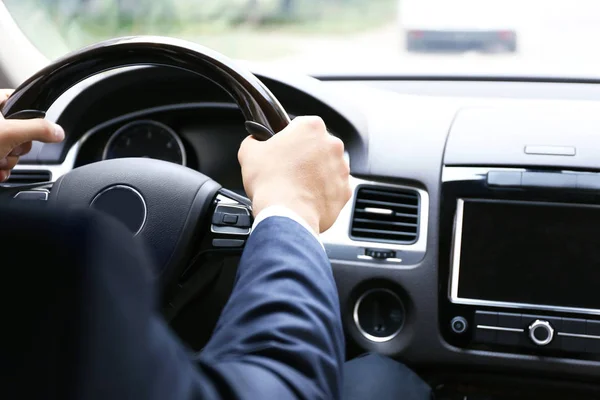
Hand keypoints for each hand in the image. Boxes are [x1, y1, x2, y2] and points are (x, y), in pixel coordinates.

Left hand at [0, 89, 64, 180]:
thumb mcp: (10, 133)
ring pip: (9, 146)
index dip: (30, 113)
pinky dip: (0, 166)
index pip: (19, 99)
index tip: (32, 127)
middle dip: (16, 145)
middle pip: (18, 128)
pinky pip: (0, 158)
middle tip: (8, 147)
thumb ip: (38, 130)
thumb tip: (58, 131)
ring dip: (7, 159)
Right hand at [238, 116, 351, 233]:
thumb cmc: (270, 182)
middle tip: (288, 170)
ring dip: (315, 174)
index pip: (301, 125)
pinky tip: (306, 198)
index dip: (290, 138)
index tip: (283, 150)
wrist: (286, 215)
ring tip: (297, 187)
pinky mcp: (345, 190)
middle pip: (317, 146)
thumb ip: (254, 140)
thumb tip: (256, 142)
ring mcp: (342, 168)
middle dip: (306, 156)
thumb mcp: (249, 152)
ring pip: (327, 167)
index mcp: (311, 127)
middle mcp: (332, 144)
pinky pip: (334, 188)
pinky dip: (323, 193)